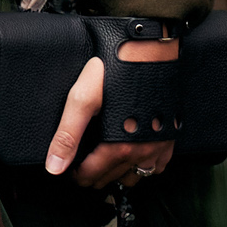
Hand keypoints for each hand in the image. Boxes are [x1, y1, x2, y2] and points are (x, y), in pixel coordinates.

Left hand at [46, 40, 176, 185]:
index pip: (92, 175)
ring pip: (137, 176)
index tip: (70, 169)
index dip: (76, 174)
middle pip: (113, 178)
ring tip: (105, 164)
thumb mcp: (83, 98)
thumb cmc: (116, 69)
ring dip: (119, 174)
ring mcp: (160, 146)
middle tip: (83, 166)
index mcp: (120, 147)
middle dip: (95, 175)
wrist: (151, 48)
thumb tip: (55, 166)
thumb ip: (68, 135)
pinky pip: (159, 166)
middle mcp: (143, 152)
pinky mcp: (171, 136)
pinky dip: (145, 166)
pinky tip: (134, 155)